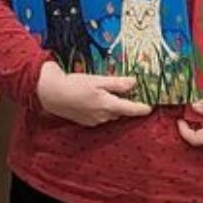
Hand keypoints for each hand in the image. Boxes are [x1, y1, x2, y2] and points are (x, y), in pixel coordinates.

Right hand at [36, 61, 153, 127]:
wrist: (52, 94)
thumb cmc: (75, 85)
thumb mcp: (97, 80)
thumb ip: (117, 84)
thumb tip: (134, 83)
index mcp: (108, 105)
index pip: (131, 109)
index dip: (141, 108)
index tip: (150, 108)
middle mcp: (104, 116)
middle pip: (120, 110)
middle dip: (124, 103)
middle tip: (125, 91)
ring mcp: (95, 121)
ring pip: (110, 113)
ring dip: (112, 105)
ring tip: (105, 93)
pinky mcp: (87, 122)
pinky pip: (100, 116)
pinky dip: (101, 109)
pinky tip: (93, 99)